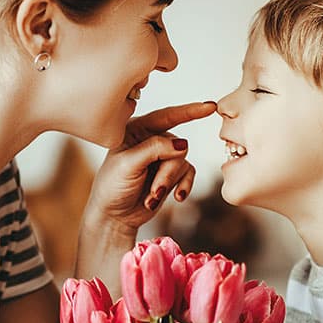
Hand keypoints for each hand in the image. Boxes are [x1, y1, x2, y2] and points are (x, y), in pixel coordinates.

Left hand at [84, 101, 217, 232]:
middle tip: (154, 191)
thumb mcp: (128, 164)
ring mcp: (163, 157)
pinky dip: (183, 186)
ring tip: (152, 197)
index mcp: (136, 129)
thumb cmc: (113, 186)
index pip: (166, 116)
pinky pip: (189, 173)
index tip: (209, 106)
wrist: (115, 215)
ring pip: (182, 162)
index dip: (189, 111)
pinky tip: (176, 197)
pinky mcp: (172, 173)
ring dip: (169, 182)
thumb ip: (154, 149)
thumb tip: (183, 143)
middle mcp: (152, 139)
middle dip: (167, 172)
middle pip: (177, 146)